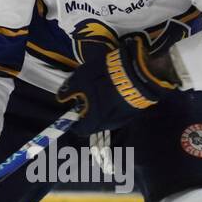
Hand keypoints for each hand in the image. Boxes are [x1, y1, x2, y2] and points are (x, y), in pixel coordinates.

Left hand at [57, 20, 178, 135]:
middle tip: (87, 95)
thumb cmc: (106, 77)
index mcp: (94, 120)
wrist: (139, 71)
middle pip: (93, 123)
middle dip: (88, 112)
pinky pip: (118, 111)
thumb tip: (61, 97)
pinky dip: (113, 103)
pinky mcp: (134, 111)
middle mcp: (109, 124)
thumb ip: (69, 89)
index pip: (79, 129)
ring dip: (101, 107)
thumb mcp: (81, 78)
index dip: (73, 120)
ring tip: (102, 90)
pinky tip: (115, 89)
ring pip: (107, 117)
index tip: (72, 110)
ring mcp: (123, 119)